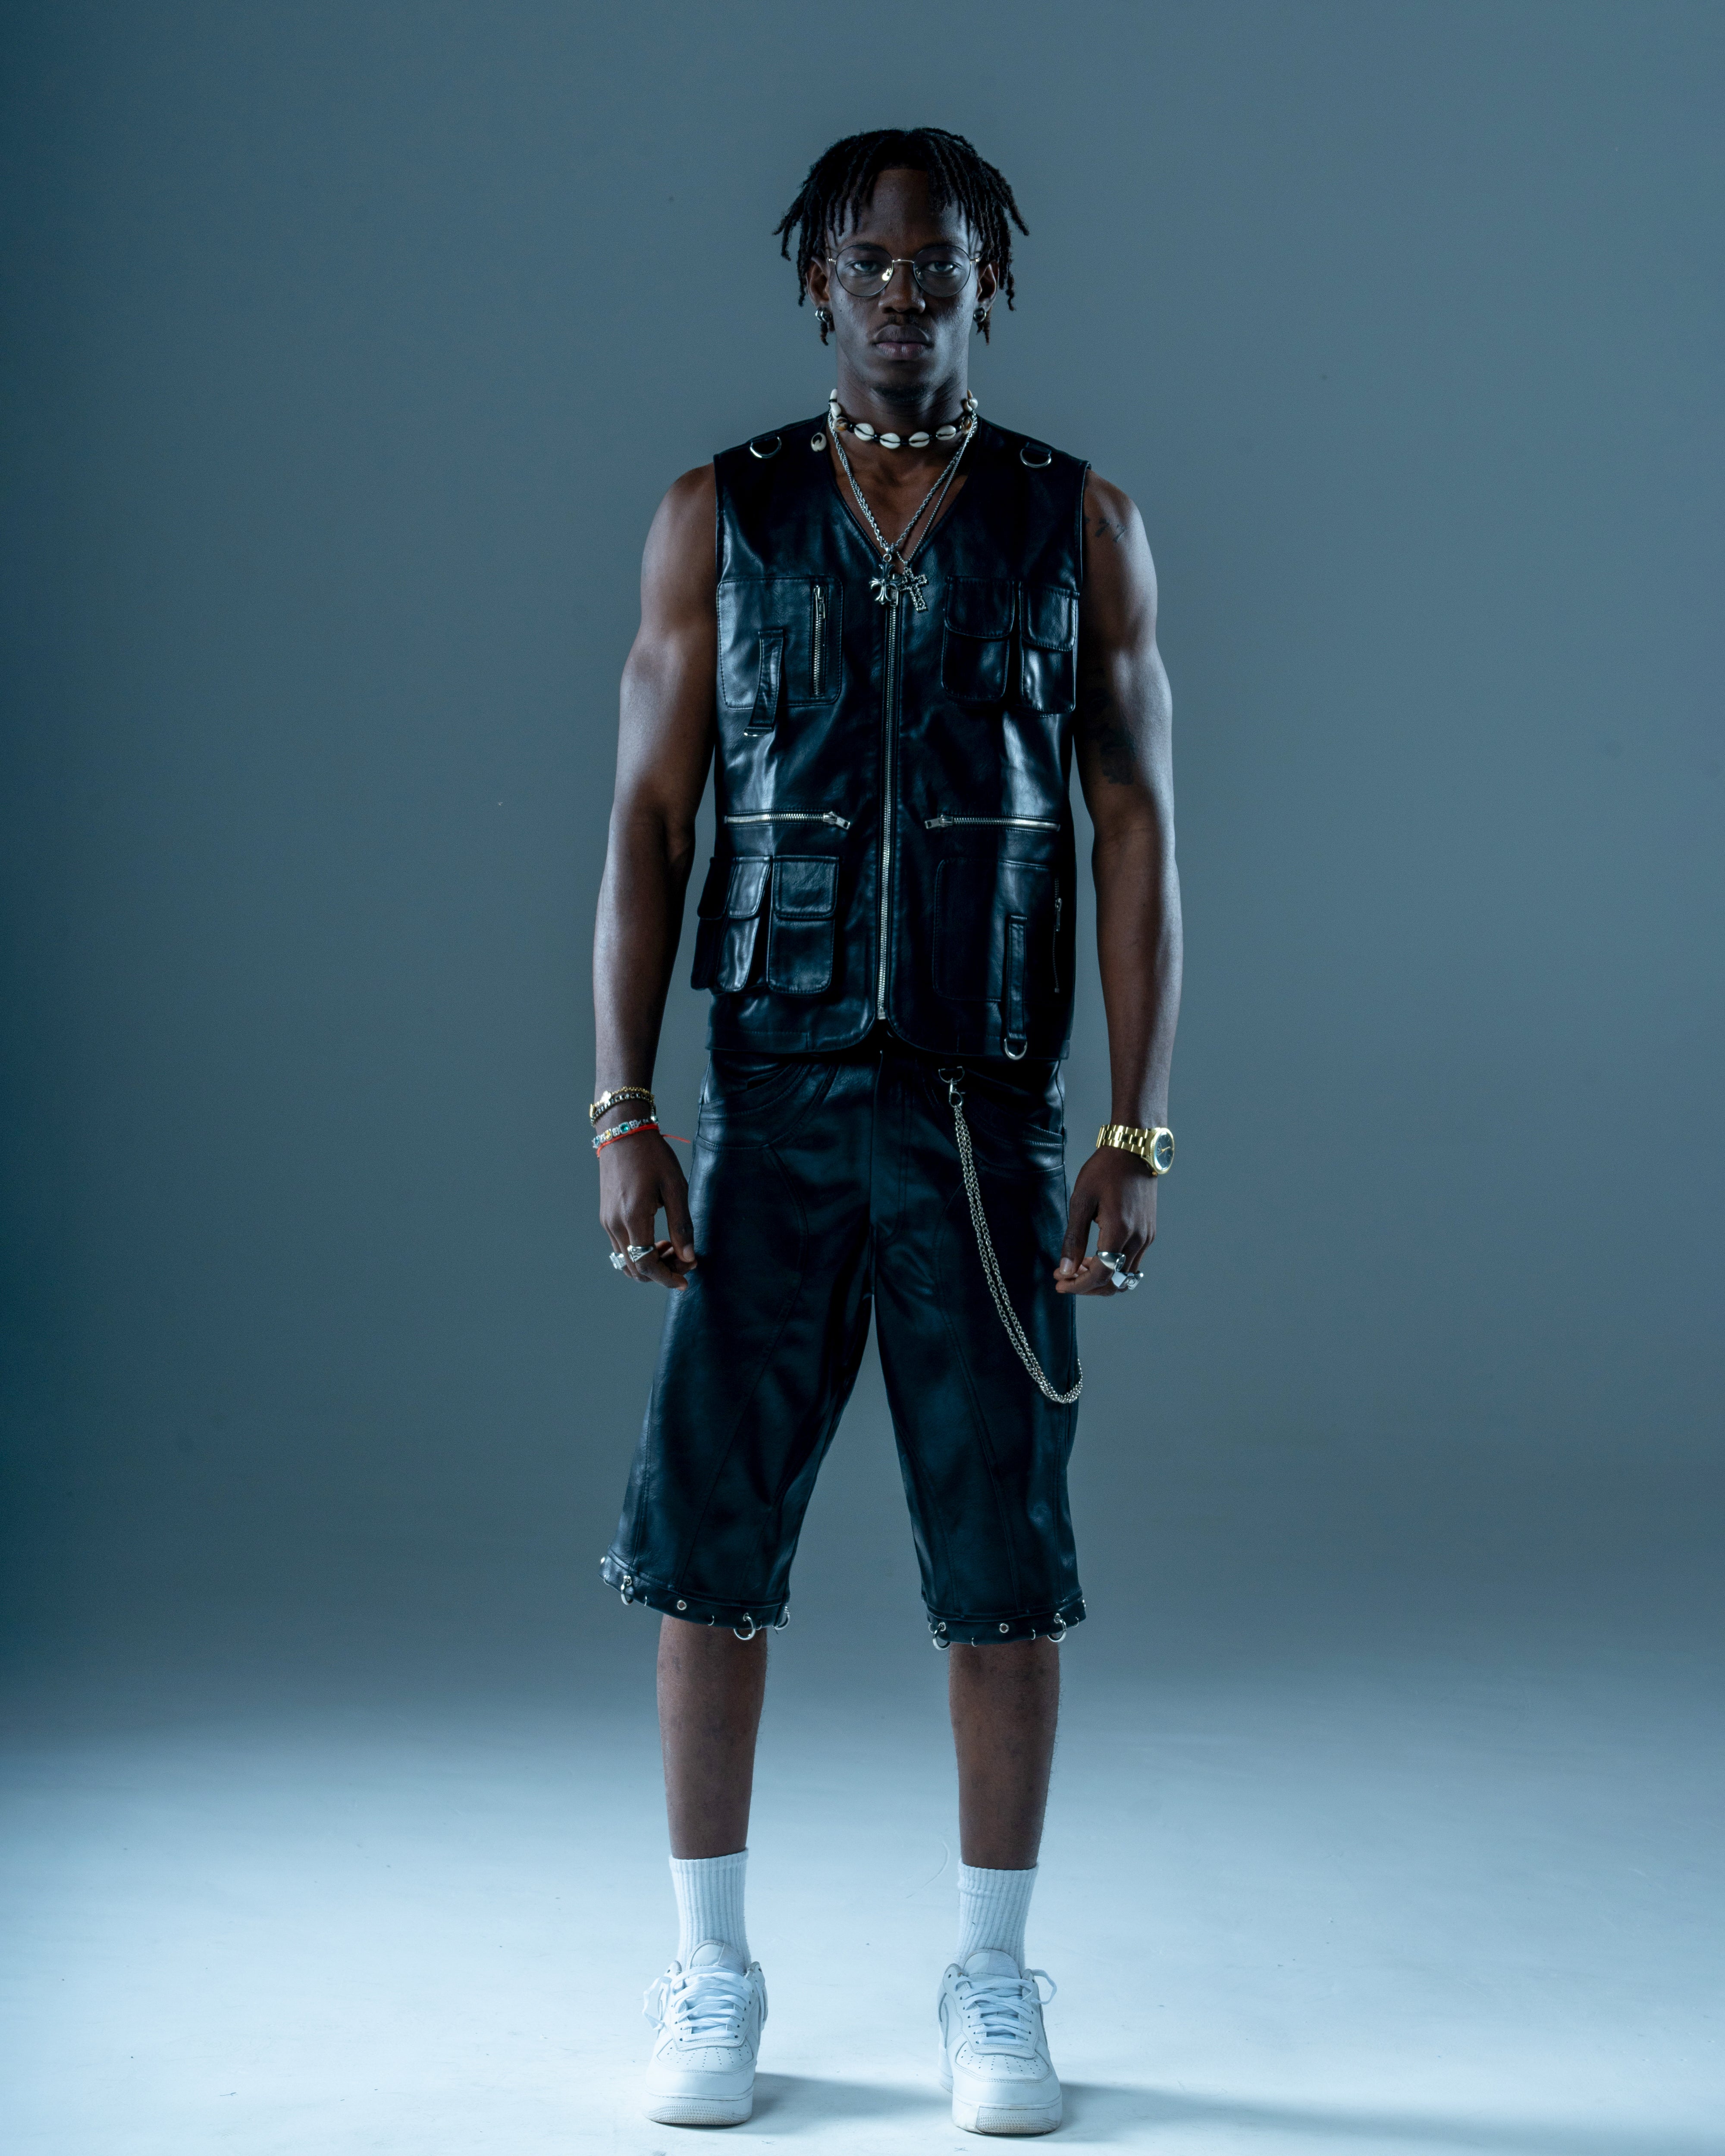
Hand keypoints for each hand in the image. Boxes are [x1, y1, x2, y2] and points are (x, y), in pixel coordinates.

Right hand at [599, 1132, 696, 1288]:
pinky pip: (621, 1249)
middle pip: (636, 1269)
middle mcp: (615, 1224)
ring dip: (650, 1265)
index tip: (686, 1281)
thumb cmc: (653, 1156)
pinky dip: (640, 1254)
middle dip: (662, 1273)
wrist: (623, 1133)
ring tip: (673, 1250)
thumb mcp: (675, 1187)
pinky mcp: (605, 1217)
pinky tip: (657, 1241)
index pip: (647, 1264)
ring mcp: (607, 1222)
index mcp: (633, 1217)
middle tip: (686, 1262)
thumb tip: (688, 1257)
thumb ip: (681, 1225)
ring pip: (627, 1262)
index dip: (667, 1278)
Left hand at [1053, 1146, 1156, 1295]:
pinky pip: (1131, 1262)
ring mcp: (1146, 1238)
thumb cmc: (1104, 1170)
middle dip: (1087, 1286)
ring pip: (1124, 1275)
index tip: (1059, 1283)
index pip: (1101, 1276)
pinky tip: (1093, 1256)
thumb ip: (1074, 1238)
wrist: (1134, 1150)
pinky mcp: (1148, 1233)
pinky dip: (1112, 1267)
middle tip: (1064, 1277)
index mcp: (1120, 1231)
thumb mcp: (1081, 1201)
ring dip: (1100, 1278)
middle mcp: (1138, 1239)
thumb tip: (1066, 1269)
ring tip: (1076, 1267)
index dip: (1078, 1286)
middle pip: (1114, 1283)